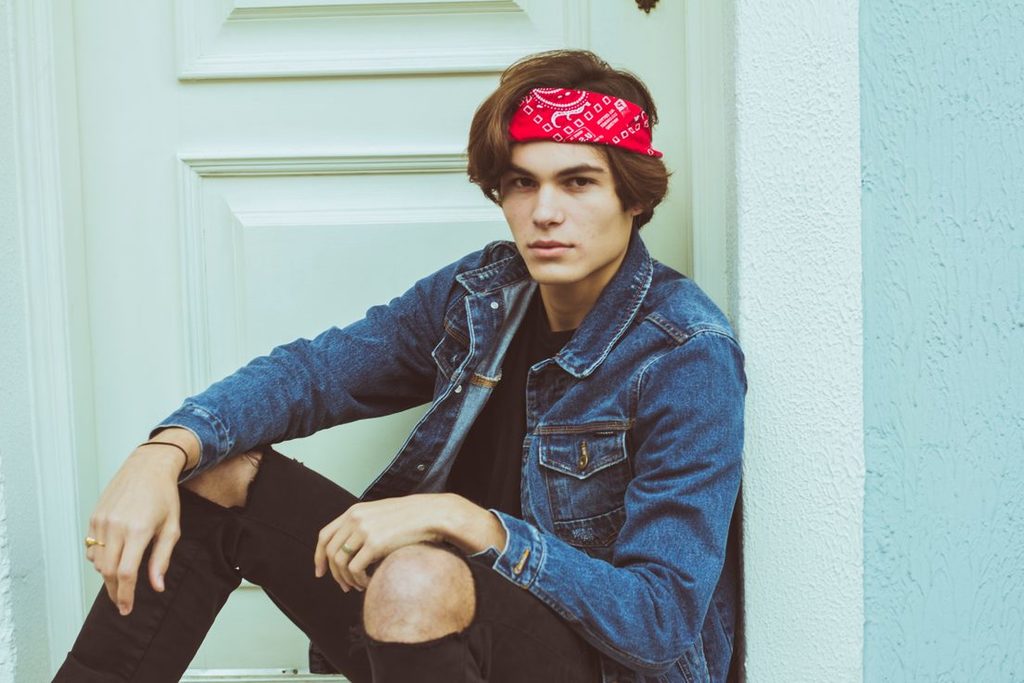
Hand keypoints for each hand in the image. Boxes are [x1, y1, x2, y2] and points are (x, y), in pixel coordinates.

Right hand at [85, 443, 187, 614]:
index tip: (127, 609)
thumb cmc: (164, 496)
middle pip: (107, 572)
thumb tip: (157, 587)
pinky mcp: (94, 516)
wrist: (147, 467)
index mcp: (138, 530)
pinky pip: (91, 547)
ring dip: (107, 575)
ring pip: (97, 561)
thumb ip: (162, 559)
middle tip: (122, 602)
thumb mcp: (171, 528)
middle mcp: (115, 526)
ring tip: (121, 578)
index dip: (125, 595)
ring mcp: (101, 521)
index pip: (125, 573)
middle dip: (114, 591)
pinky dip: (100, 558)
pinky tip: (113, 557)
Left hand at [313, 493, 507, 592]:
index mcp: (354, 511)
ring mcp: (364, 530)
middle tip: (344, 587)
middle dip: (334, 574)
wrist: (431, 514)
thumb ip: (364, 526)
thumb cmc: (410, 518)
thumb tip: (351, 549)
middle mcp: (355, 518)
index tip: (321, 572)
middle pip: (330, 552)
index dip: (318, 556)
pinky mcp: (374, 543)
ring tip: (359, 586)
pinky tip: (369, 583)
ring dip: (347, 579)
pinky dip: (359, 580)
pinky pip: (355, 569)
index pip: (324, 535)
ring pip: (340, 563)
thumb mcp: (381, 515)